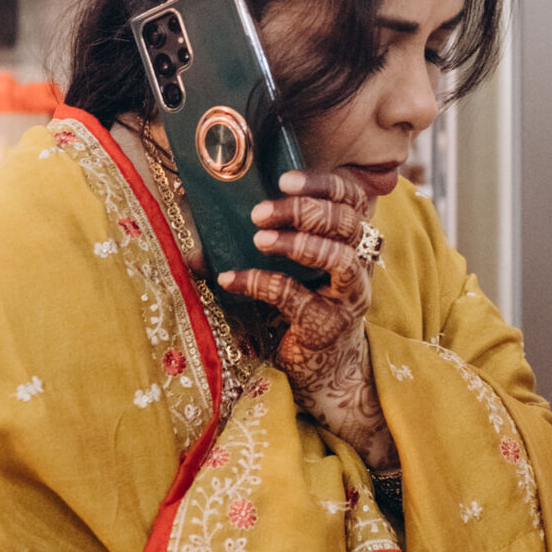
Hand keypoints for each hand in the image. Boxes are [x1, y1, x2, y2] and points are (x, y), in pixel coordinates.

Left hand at [219, 166, 396, 472]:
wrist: (326, 372)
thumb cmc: (301, 309)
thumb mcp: (287, 271)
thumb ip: (256, 246)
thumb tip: (193, 235)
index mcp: (351, 242)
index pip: (352, 200)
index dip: (324, 184)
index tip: (285, 179)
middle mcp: (358, 266)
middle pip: (346, 223)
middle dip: (304, 210)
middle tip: (260, 211)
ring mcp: (347, 298)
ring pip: (339, 258)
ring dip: (297, 243)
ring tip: (259, 239)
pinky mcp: (327, 326)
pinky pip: (297, 299)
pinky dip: (262, 284)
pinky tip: (232, 278)